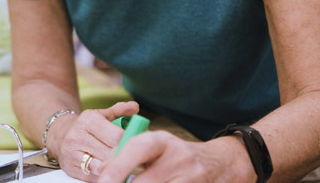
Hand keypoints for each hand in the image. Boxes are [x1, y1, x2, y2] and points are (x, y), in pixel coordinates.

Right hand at [49, 101, 139, 179]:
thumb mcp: (100, 114)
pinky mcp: (69, 168)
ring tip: (119, 164)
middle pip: (109, 153)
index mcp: (88, 120)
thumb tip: (135, 107)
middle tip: (132, 158)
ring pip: (100, 167)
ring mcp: (72, 153)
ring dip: (112, 167)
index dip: (128, 142)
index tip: (136, 145)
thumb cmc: (85, 126)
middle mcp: (77, 136)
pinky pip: (91, 177)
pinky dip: (102, 174)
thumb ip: (119, 110)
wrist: (59, 134)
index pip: (115, 136)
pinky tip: (106, 169)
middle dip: (122, 156)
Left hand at [94, 133, 252, 182]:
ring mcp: (191, 177)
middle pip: (145, 181)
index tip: (102, 179)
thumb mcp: (157, 149)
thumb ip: (132, 156)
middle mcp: (179, 157)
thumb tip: (101, 172)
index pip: (138, 148)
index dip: (117, 166)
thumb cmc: (176, 157)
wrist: (219, 163)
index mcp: (163, 141)